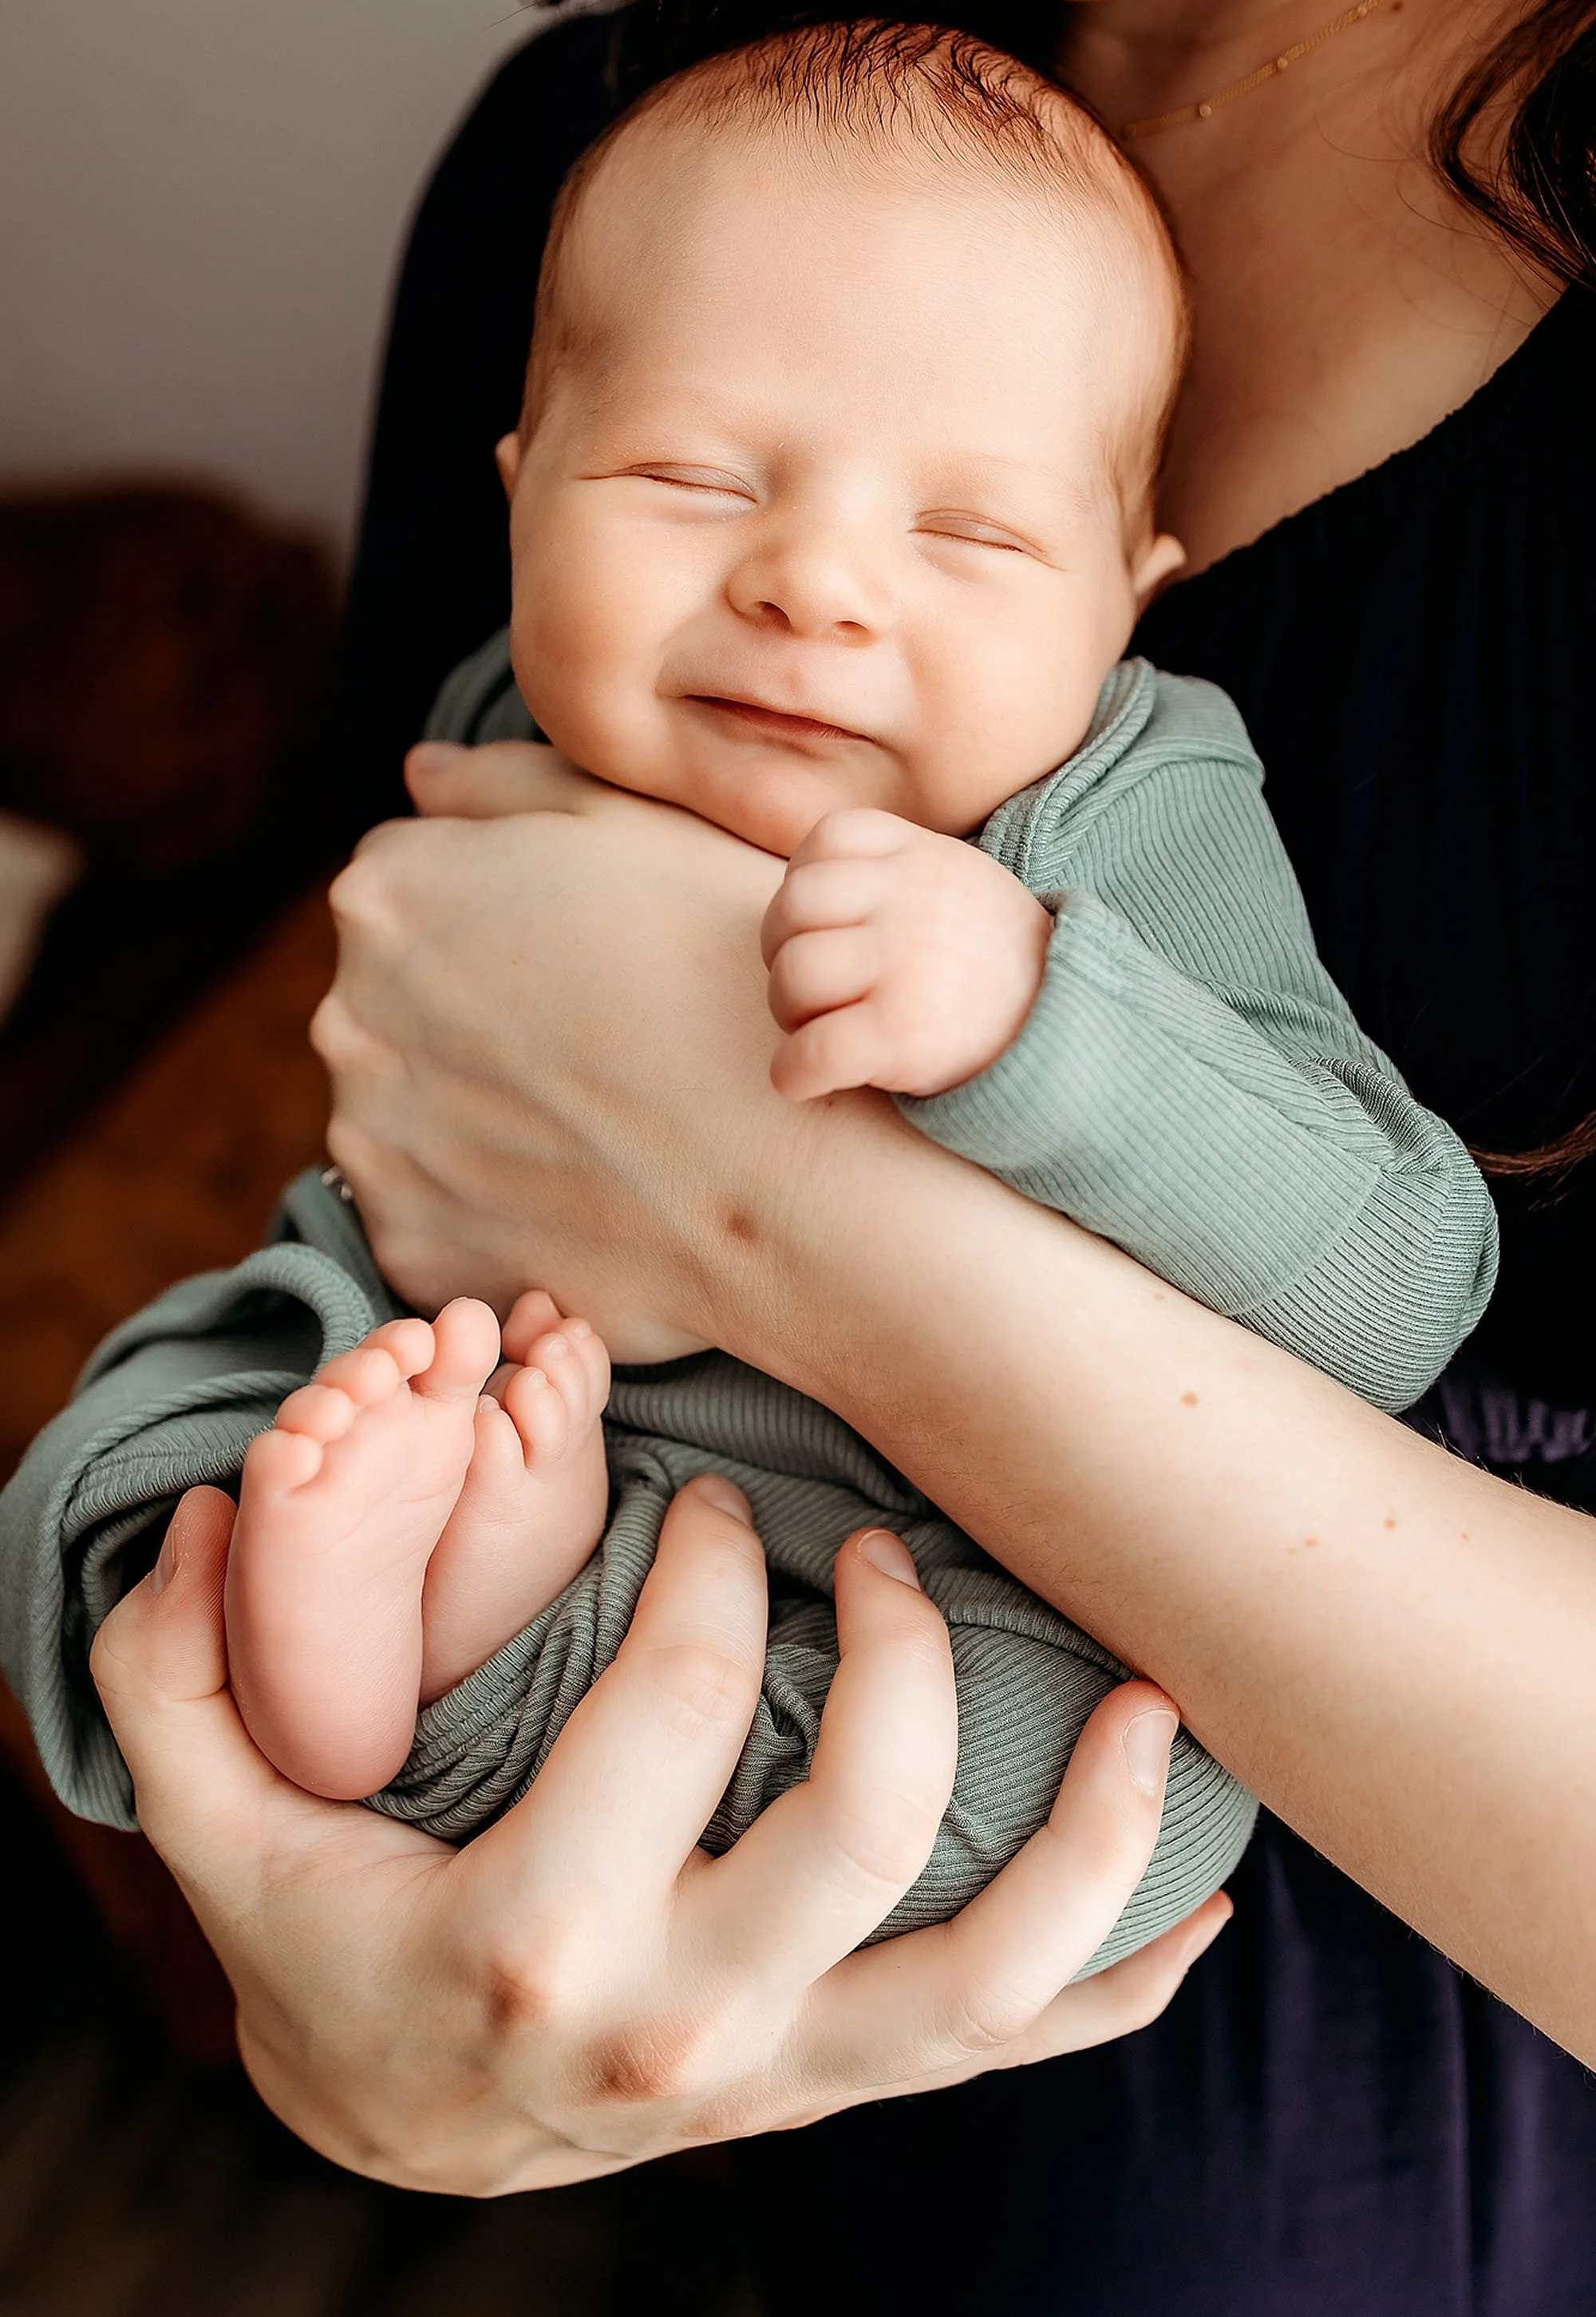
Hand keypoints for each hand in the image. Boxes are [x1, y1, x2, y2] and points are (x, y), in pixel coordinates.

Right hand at [91, 1476, 1228, 2192]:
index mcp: (539, 1931)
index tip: (712, 1501)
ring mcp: (787, 2077)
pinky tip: (1206, 1894)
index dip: (713, 1567)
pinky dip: (1131, 1975)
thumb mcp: (223, 1822)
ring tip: (1156, 1695)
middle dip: (900, 1648)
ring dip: (1102, 1829)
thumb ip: (183, 1674)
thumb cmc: (328, 1942)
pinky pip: (1029, 2054)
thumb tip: (199, 1511)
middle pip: (865, 1819)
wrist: (398, 2128)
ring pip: (999, 1969)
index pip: (678, 1702)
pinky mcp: (843, 2093)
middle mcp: (685, 2021)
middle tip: (874, 1547)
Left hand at [315, 741, 788, 1352]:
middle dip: (470, 1017)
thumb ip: (502, 785)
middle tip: (596, 1045)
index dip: (499, 918)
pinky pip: (437, 1214)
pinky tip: (579, 1188)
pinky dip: (491, 1207)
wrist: (785, 1171)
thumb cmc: (727, 975)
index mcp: (387, 897)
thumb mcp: (633, 825)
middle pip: (393, 1005)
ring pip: (408, 1112)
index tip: (579, 955)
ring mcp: (370, 1142)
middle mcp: (349, 1017)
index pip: (405, 892)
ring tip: (595, 1120)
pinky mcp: (407, 1243)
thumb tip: (417, 776)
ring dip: (474, 1114)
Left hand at [761, 810, 1052, 1100]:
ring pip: (794, 976)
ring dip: (789, 1013)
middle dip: (782, 953)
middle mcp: (908, 902)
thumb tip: (802, 889)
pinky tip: (805, 1080)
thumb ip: (891, 869)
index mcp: (920, 856)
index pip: (826, 841)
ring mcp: (903, 966)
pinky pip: (810, 1052)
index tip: (826, 923)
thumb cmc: (993, 960)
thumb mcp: (958, 881)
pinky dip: (792, 1072)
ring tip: (817, 1029)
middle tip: (813, 988)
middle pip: (793, 909)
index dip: (806, 884)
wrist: (1069, 1029)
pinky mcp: (901, 1036)